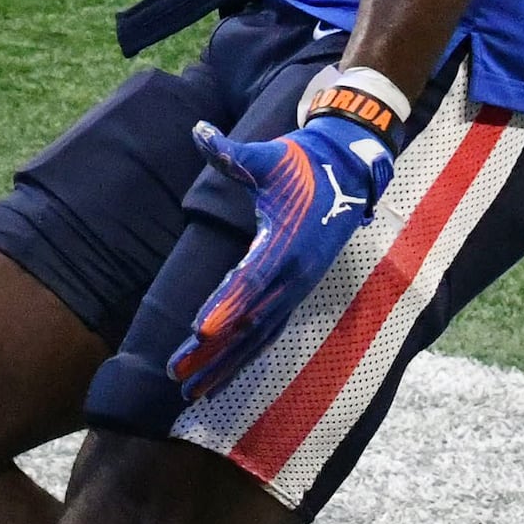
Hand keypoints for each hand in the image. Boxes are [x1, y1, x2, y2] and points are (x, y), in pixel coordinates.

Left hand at [167, 108, 396, 402]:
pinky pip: (267, 334)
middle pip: (248, 321)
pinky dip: (243, 358)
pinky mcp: (295, 294)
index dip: (223, 305)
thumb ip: (231, 153)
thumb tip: (200, 132)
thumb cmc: (302, 163)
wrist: (349, 173)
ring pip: (256, 337)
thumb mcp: (267, 156)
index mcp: (286, 242)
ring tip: (188, 391)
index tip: (197, 330)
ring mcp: (296, 289)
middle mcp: (293, 275)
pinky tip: (220, 377)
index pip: (249, 280)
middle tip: (175, 375)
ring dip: (223, 365)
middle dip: (211, 352)